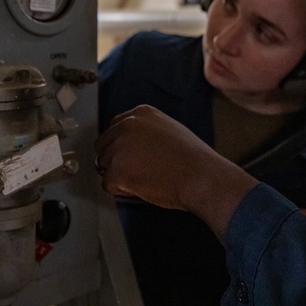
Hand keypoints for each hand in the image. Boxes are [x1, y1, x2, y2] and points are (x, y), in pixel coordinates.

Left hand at [94, 105, 257, 239]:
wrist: (201, 177)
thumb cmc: (193, 159)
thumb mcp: (170, 130)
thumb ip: (147, 132)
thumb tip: (133, 145)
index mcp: (141, 113)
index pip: (114, 127)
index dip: (121, 145)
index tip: (130, 156)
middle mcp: (127, 125)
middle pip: (104, 146)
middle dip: (116, 160)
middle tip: (136, 172)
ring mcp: (119, 147)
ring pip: (105, 165)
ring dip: (119, 176)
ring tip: (145, 179)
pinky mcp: (117, 170)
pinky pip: (108, 185)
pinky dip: (121, 191)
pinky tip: (141, 188)